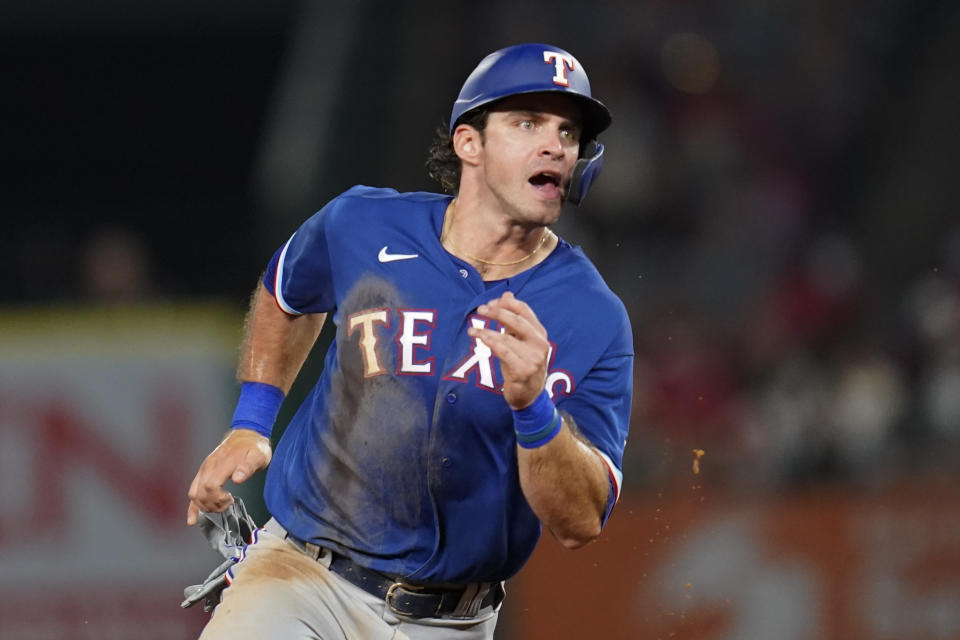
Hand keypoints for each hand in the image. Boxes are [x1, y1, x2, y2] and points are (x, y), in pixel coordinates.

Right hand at [186, 429, 271, 525]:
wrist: (247, 435)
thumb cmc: (253, 447)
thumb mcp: (258, 456)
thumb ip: (248, 467)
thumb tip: (238, 478)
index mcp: (223, 463)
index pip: (211, 486)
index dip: (218, 498)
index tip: (230, 499)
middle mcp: (210, 466)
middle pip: (201, 493)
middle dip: (213, 504)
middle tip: (227, 504)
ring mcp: (205, 469)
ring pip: (195, 493)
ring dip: (205, 505)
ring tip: (220, 505)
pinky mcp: (203, 473)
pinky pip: (193, 490)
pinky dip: (192, 507)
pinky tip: (192, 519)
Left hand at [468, 291, 549, 409]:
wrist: (529, 396)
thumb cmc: (522, 365)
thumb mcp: (520, 341)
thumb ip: (514, 320)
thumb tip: (507, 294)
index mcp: (540, 334)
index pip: (525, 311)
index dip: (507, 303)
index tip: (491, 302)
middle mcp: (540, 344)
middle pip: (517, 321)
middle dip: (497, 312)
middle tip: (481, 309)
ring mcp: (533, 358)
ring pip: (507, 338)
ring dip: (486, 331)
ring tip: (472, 330)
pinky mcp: (523, 370)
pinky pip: (504, 352)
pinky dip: (490, 342)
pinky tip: (480, 338)